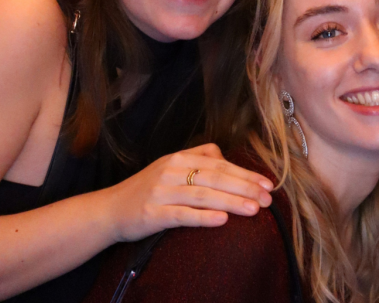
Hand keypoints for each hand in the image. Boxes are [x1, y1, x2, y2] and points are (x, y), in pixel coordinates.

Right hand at [107, 143, 272, 241]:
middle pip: (215, 177)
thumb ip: (197, 158)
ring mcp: (162, 192)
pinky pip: (182, 215)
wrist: (110, 209)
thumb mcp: (170, 166)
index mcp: (179, 157)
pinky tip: (222, 220)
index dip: (245, 173)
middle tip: (268, 198)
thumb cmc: (147, 189)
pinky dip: (203, 217)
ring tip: (253, 209)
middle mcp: (172, 170)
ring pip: (203, 195)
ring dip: (231, 201)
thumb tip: (225, 158)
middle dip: (245, 187)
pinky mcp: (153, 214)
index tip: (267, 184)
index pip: (219, 163)